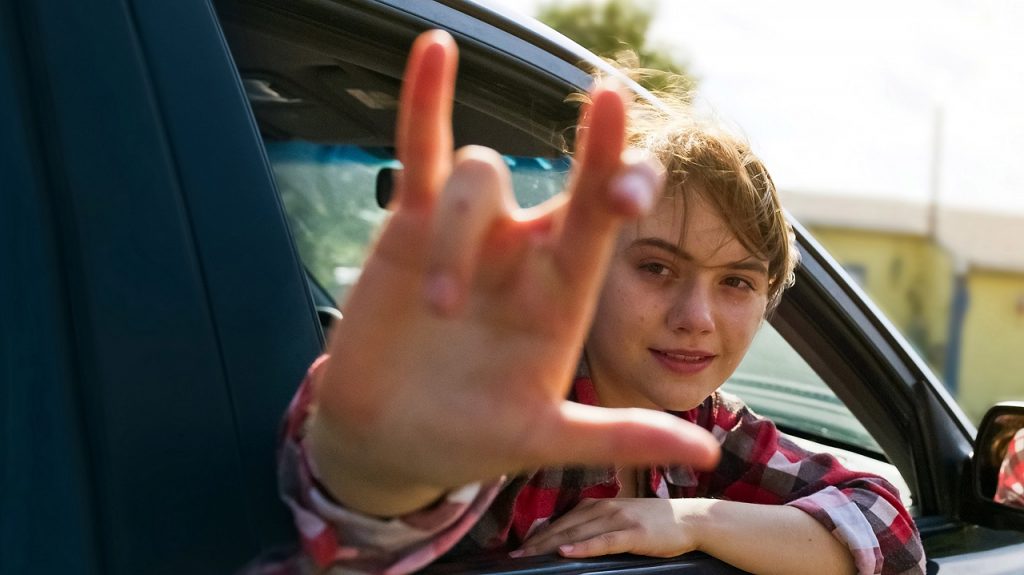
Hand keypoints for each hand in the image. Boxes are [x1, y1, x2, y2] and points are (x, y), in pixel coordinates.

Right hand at [307, 30, 719, 516]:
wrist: (388, 438)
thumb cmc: (470, 438)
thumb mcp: (543, 439)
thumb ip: (616, 438)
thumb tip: (704, 456)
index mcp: (562, 296)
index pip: (606, 227)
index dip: (627, 187)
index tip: (639, 179)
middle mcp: (524, 254)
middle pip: (565, 182)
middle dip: (595, 151)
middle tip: (614, 105)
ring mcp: (471, 233)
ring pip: (482, 180)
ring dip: (464, 235)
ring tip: (445, 309)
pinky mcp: (411, 225)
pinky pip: (421, 151)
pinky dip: (424, 100)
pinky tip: (434, 49)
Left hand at [515, 498, 706, 558]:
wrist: (690, 519)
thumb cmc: (655, 522)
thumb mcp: (620, 516)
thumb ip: (595, 522)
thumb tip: (567, 538)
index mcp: (598, 503)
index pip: (560, 519)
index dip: (538, 533)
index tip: (518, 546)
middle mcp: (604, 507)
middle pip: (563, 526)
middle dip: (536, 542)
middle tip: (514, 555)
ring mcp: (618, 518)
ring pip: (577, 533)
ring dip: (550, 545)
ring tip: (528, 556)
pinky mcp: (633, 533)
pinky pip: (603, 541)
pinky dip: (583, 547)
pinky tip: (566, 553)